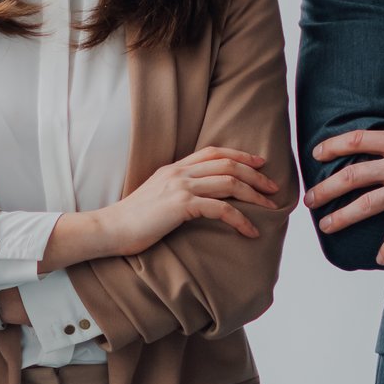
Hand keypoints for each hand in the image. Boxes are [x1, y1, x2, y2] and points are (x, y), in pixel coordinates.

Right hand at [94, 148, 285, 254]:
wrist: (110, 228)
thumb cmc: (132, 219)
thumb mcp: (156, 195)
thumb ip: (176, 189)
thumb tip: (196, 197)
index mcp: (174, 167)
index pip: (215, 152)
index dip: (241, 155)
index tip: (260, 163)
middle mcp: (180, 172)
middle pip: (228, 164)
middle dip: (256, 175)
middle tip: (273, 188)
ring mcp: (181, 187)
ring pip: (230, 183)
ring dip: (255, 195)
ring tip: (270, 207)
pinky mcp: (181, 206)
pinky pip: (221, 209)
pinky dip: (241, 220)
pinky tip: (251, 231)